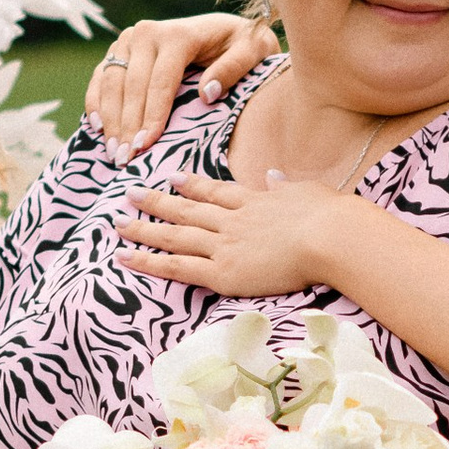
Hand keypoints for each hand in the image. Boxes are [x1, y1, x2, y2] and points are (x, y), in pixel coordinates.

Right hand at [82, 13, 276, 158]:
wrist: (226, 28)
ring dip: (109, 119)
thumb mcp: (252, 51)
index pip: (160, 83)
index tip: (145, 147)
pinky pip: (101, 77)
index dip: (151, 117)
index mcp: (178, 35)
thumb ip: (233, 69)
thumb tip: (206, 93)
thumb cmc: (241, 45)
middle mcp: (147, 32)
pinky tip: (97, 128)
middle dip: (126, 125)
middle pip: (131, 86)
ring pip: (111, 82)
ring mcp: (129, 39)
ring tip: (113, 152)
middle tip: (124, 159)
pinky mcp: (119, 49)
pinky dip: (96, 101)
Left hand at [117, 169, 355, 298]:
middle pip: (187, 210)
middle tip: (130, 194)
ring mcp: (225, 245)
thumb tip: (274, 176)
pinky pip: (178, 267)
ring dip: (144, 229)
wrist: (330, 237)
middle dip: (157, 202)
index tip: (173, 178)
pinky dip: (150, 262)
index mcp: (254, 201)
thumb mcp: (307, 192)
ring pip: (175, 235)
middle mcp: (233, 220)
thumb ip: (286, 186)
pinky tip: (126, 257)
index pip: (216, 192)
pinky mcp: (223, 272)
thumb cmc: (330, 218)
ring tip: (118, 223)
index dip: (192, 186)